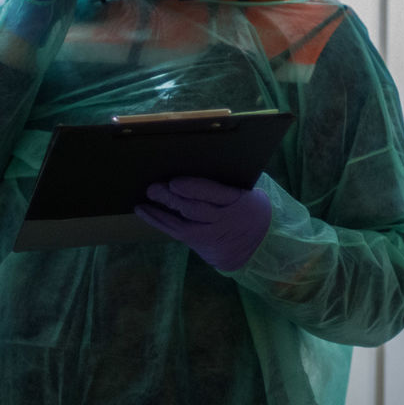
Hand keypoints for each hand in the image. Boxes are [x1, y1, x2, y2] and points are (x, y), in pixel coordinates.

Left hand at [135, 177, 271, 270]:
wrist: (258, 243)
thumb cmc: (246, 205)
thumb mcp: (246, 191)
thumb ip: (224, 181)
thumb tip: (194, 159)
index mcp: (240, 200)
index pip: (215, 194)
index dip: (194, 189)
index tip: (175, 182)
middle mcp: (226, 219)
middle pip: (197, 209)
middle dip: (173, 199)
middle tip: (154, 187)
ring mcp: (213, 234)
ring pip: (184, 224)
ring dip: (162, 211)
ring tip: (146, 198)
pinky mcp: (202, 245)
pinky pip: (177, 233)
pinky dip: (158, 221)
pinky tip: (145, 211)